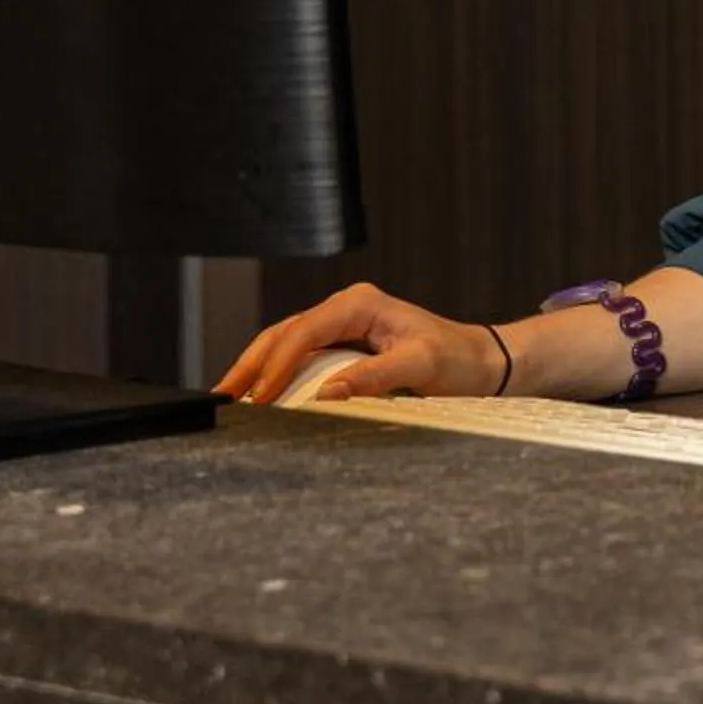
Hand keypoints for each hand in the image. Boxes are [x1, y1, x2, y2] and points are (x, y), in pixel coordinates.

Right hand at [213, 282, 506, 404]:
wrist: (480, 361)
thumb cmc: (457, 359)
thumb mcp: (421, 365)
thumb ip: (374, 375)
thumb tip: (326, 391)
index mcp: (360, 304)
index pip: (304, 331)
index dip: (276, 364)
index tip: (258, 397)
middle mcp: (346, 309)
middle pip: (283, 333)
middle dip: (250, 364)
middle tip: (222, 398)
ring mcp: (343, 326)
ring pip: (286, 343)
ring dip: (258, 369)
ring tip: (231, 399)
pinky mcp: (344, 345)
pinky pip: (300, 357)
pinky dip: (276, 374)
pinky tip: (261, 395)